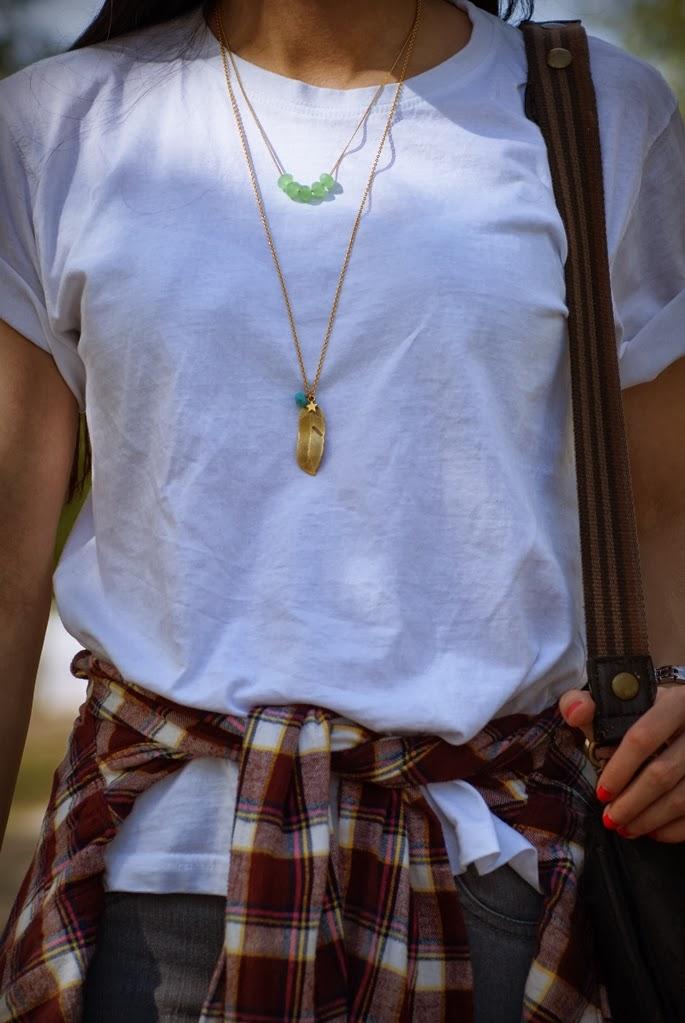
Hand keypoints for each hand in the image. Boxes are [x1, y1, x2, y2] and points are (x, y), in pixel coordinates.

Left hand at [558, 686, 684, 842]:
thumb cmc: (647, 712)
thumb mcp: (622, 701)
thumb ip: (588, 704)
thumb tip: (574, 713)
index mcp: (674, 702)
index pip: (642, 737)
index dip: (619, 769)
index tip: (601, 792)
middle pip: (662, 774)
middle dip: (631, 802)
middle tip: (610, 818)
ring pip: (682, 799)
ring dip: (649, 819)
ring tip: (624, 828)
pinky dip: (673, 829)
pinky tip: (652, 831)